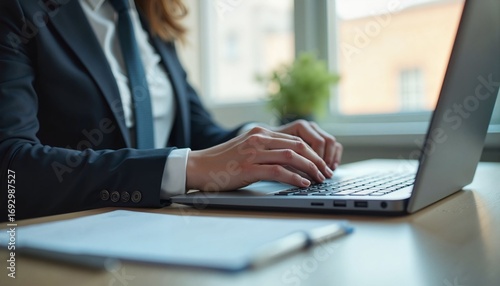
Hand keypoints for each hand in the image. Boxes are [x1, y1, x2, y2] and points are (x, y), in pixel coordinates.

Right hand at [186, 126, 333, 191]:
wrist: (199, 167)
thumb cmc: (222, 162)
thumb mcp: (247, 150)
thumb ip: (266, 151)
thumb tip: (292, 163)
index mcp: (260, 133)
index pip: (295, 139)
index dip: (313, 152)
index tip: (322, 164)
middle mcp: (258, 139)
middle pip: (298, 146)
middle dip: (316, 160)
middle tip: (326, 172)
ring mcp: (253, 152)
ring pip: (291, 156)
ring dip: (309, 168)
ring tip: (319, 178)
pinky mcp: (248, 167)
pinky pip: (278, 171)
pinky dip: (294, 177)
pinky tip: (303, 183)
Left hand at [273, 120, 342, 169]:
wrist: (268, 142)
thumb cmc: (271, 148)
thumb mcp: (278, 153)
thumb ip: (291, 159)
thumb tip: (304, 175)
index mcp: (301, 126)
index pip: (318, 142)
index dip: (319, 159)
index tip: (316, 172)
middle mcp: (311, 126)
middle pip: (328, 141)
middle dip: (326, 160)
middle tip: (323, 175)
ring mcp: (317, 131)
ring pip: (332, 143)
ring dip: (332, 158)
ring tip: (327, 172)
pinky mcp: (321, 137)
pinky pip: (334, 145)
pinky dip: (335, 156)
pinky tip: (332, 167)